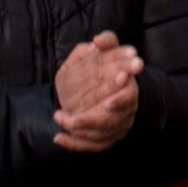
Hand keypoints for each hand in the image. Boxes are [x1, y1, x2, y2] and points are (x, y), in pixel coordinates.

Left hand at [53, 32, 142, 151]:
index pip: (129, 97)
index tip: (107, 103)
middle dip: (91, 121)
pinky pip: (91, 146)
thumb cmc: (111, 68)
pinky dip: (74, 144)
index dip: (120, 101)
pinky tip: (58, 138)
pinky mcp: (107, 138)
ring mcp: (117, 127)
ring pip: (99, 135)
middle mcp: (126, 111)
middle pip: (112, 121)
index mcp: (129, 89)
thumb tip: (98, 40)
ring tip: (59, 118)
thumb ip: (108, 42)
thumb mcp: (110, 51)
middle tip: (71, 118)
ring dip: (78, 131)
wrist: (113, 88)